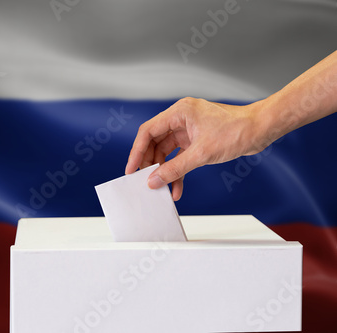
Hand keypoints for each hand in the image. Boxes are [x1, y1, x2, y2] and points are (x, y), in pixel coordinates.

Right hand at [125, 97, 265, 199]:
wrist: (262, 130)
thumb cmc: (237, 131)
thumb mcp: (202, 154)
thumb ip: (175, 169)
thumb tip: (154, 180)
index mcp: (179, 112)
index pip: (148, 132)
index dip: (137, 152)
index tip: (131, 169)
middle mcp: (181, 118)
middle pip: (155, 143)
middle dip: (151, 164)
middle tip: (146, 181)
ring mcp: (189, 129)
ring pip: (167, 152)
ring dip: (166, 171)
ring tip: (164, 188)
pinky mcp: (197, 139)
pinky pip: (181, 157)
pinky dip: (179, 171)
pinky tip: (178, 187)